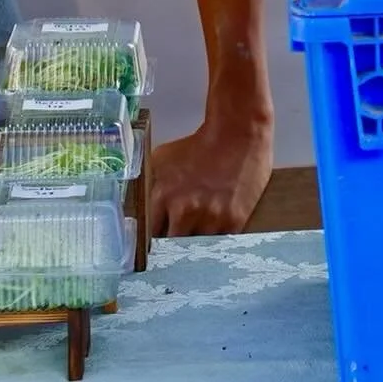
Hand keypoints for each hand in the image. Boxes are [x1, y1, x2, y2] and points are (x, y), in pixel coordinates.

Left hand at [150, 114, 273, 236]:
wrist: (237, 132)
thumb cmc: (200, 143)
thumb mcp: (164, 157)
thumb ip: (152, 184)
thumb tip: (144, 203)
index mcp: (163, 196)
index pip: (150, 235)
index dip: (155, 239)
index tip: (159, 243)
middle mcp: (184, 211)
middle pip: (173, 246)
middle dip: (175, 245)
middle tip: (179, 244)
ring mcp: (210, 219)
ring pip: (197, 249)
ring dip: (198, 246)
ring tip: (200, 241)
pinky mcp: (233, 222)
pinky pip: (220, 245)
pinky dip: (218, 243)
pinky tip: (218, 237)